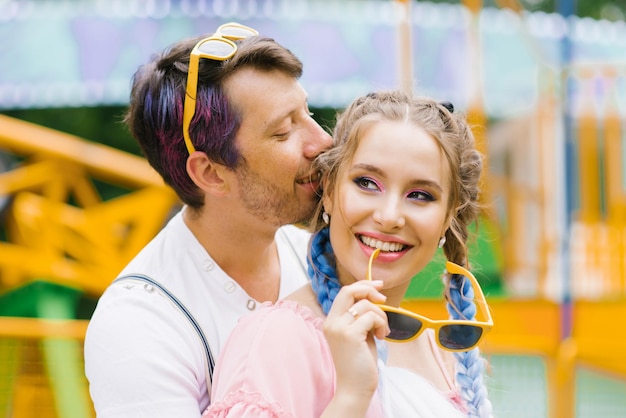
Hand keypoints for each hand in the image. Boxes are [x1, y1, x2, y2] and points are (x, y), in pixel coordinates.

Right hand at [323, 280, 389, 405]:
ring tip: (382, 332)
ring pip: (366, 305)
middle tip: (383, 299)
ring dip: (381, 316)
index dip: (362, 285)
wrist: (354, 387)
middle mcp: (331, 322)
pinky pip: (371, 317)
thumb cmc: (360, 363)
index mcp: (331, 321)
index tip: (378, 285)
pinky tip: (381, 337)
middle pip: (349, 290)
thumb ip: (361, 317)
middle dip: (369, 289)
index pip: (345, 292)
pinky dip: (382, 324)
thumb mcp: (359, 334)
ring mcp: (339, 327)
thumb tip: (375, 298)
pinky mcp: (349, 334)